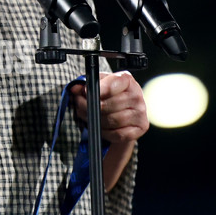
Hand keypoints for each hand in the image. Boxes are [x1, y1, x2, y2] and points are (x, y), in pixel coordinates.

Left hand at [70, 71, 148, 190]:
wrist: (123, 113)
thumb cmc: (109, 96)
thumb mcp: (97, 86)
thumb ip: (85, 85)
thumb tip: (75, 88)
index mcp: (126, 80)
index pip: (114, 83)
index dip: (99, 89)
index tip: (86, 92)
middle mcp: (137, 95)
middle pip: (110, 104)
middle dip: (90, 107)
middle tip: (79, 106)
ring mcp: (141, 112)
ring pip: (113, 120)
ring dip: (96, 121)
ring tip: (87, 117)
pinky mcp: (140, 128)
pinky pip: (118, 134)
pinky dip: (106, 132)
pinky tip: (100, 128)